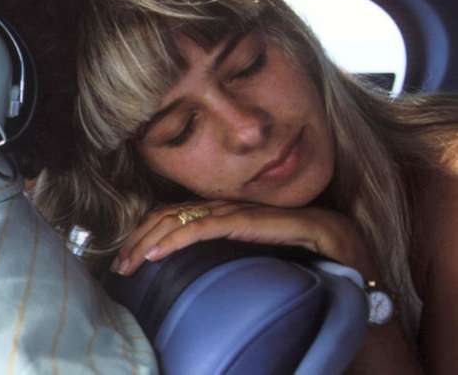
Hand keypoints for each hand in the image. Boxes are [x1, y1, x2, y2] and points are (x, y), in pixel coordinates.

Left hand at [110, 201, 377, 278]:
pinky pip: (222, 226)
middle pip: (181, 212)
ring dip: (157, 238)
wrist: (364, 277)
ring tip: (132, 259)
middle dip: (145, 236)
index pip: (184, 214)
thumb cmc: (312, 273)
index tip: (128, 256)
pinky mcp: (277, 223)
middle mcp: (245, 208)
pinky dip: (187, 236)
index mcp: (238, 215)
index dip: (152, 230)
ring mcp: (261, 212)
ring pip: (195, 217)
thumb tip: (186, 270)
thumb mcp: (256, 263)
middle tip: (120, 262)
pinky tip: (163, 250)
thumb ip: (228, 256)